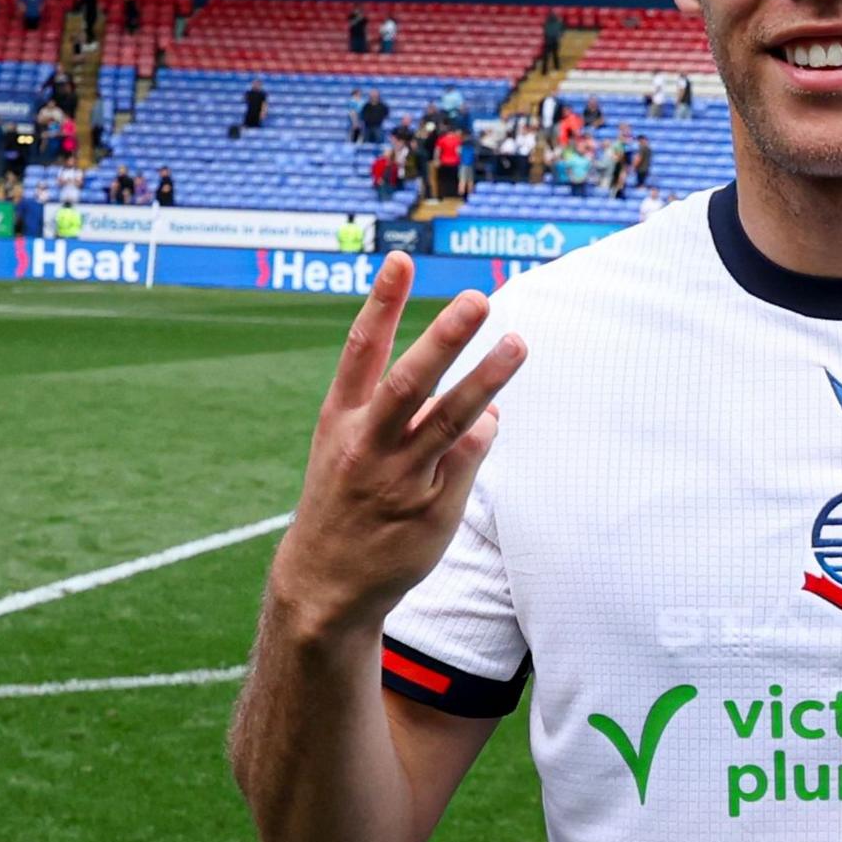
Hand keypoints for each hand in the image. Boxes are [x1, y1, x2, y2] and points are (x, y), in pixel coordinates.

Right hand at [269, 254, 524, 634]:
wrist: (324, 582)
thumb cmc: (345, 497)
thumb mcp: (348, 443)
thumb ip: (406, 409)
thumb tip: (484, 394)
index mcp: (340, 419)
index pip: (360, 350)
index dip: (381, 303)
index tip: (401, 260)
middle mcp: (366, 445)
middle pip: (409, 383)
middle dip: (443, 339)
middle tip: (477, 300)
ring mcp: (399, 479)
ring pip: (450, 420)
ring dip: (486, 379)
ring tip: (517, 344)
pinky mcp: (431, 510)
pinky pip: (468, 458)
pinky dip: (484, 432)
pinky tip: (489, 419)